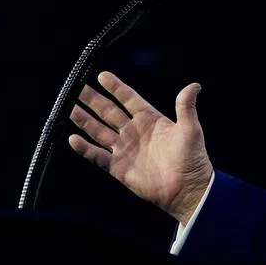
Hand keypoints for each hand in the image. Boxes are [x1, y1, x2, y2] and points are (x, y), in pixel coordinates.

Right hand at [68, 71, 212, 223]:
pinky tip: (73, 139)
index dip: (116, 87)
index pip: (128, 99)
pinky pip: (97, 156)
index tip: (103, 76)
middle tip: (79, 89)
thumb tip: (194, 86)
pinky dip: (85, 148)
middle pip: (109, 112)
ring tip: (71, 109)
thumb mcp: (190, 129)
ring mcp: (125, 149)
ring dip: (85, 121)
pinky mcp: (119, 167)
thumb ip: (186, 106)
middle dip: (94, 100)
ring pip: (99, 131)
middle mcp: (134, 132)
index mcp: (149, 119)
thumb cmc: (192, 158)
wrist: (187, 188)